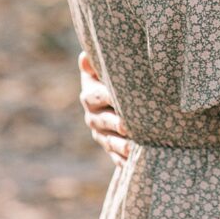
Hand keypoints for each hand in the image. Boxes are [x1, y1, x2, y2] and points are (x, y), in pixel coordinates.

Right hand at [79, 52, 130, 166]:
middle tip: (128, 126)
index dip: (107, 97)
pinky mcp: (111, 149)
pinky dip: (125, 160)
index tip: (118, 98)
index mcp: (90, 96)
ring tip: (133, 148)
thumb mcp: (103, 70)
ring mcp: (101, 135)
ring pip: (110, 142)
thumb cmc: (112, 79)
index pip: (97, 96)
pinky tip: (135, 162)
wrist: (115, 101)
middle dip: (115, 124)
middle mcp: (93, 117)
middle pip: (104, 121)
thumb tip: (84, 57)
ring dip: (121, 146)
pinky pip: (117, 157)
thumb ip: (97, 64)